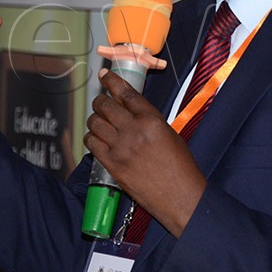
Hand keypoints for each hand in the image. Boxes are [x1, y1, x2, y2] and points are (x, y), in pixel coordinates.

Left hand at [85, 69, 206, 236]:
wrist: (179, 195)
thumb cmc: (180, 166)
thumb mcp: (169, 133)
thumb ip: (148, 119)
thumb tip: (129, 108)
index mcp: (152, 120)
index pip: (126, 93)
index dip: (112, 81)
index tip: (105, 76)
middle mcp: (134, 131)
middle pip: (105, 105)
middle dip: (101, 100)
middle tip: (102, 102)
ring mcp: (121, 148)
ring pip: (94, 122)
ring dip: (95, 119)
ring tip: (100, 122)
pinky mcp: (112, 164)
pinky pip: (91, 143)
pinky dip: (92, 138)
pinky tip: (97, 139)